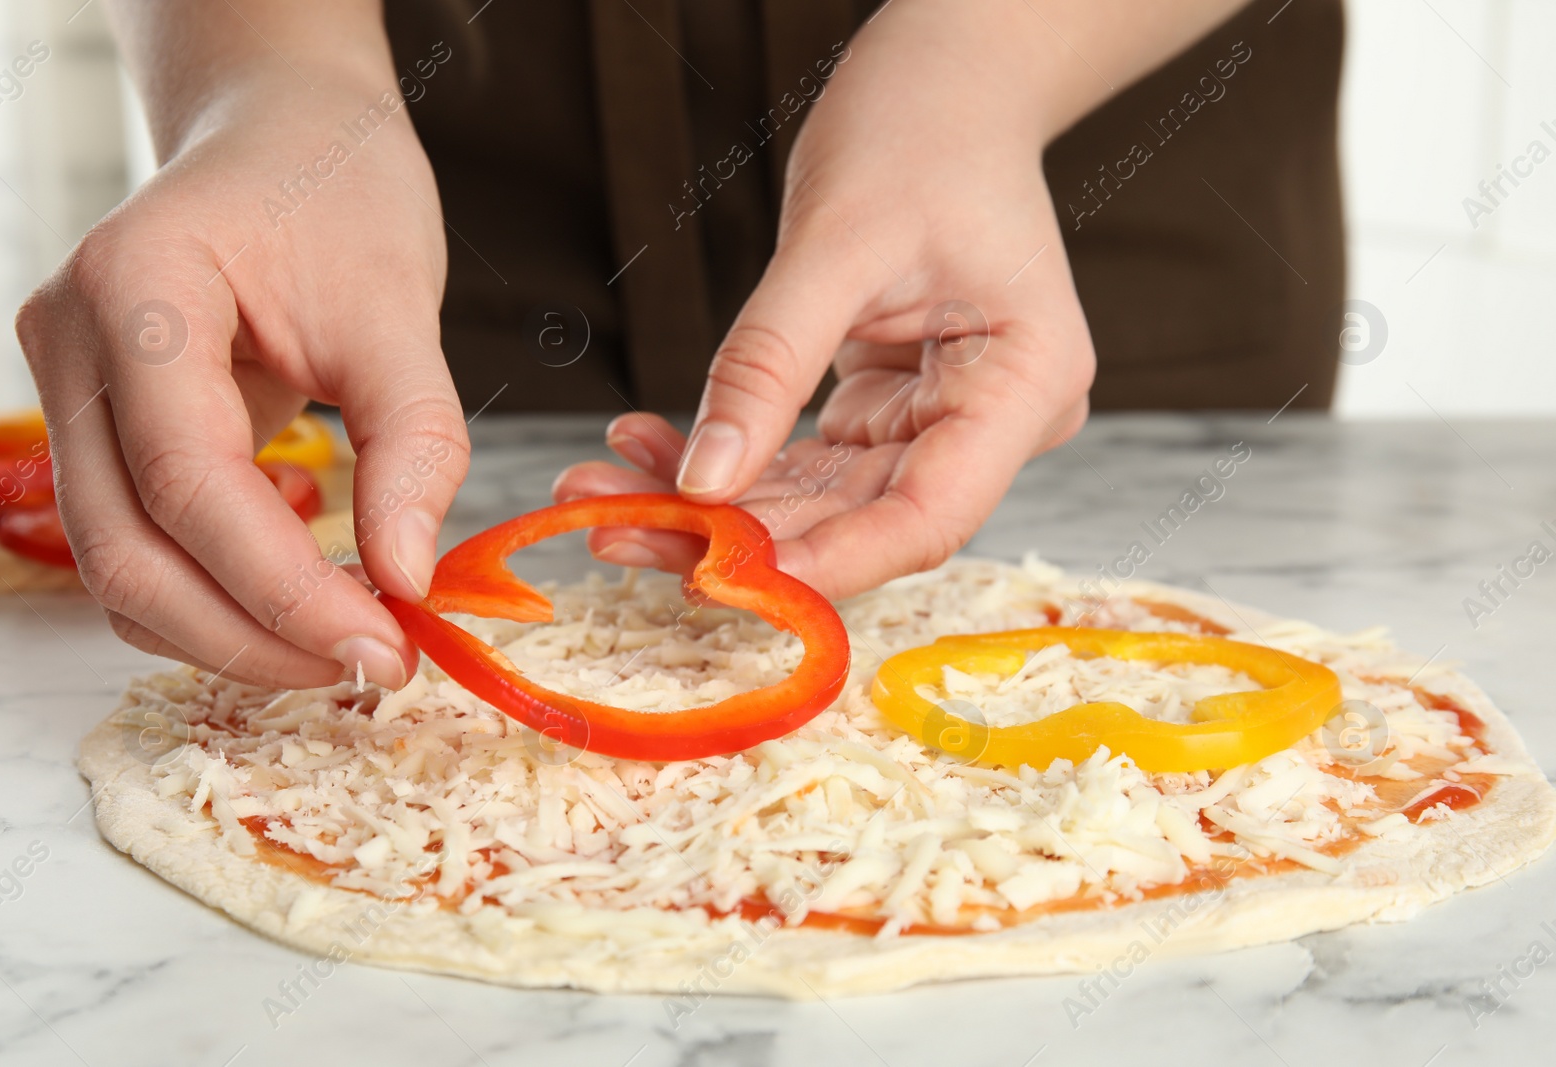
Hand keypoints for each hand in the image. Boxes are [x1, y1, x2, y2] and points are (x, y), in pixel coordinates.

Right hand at [15, 65, 467, 688]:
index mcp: (137, 290)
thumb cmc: (339, 194)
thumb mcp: (398, 306)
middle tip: (374, 666)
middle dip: (253, 635)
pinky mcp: (97, 426)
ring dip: (228, 634)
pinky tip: (299, 609)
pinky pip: (134, 545)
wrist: (284, 138)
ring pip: (115, 568)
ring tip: (347, 646)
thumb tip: (407, 579)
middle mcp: (71, 344)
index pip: (189, 481)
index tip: (386, 645)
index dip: (284, 588)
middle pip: (127, 549)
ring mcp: (67, 388)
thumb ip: (412, 442)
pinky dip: (210, 599)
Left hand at [555, 0, 1098, 598]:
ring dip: (713, 506)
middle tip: (615, 530)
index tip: (722, 575)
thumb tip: (703, 480)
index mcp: (1025, 384)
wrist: (946, 86)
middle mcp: (992, 421)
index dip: (830, 561)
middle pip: (863, 520)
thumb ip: (769, 365)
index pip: (929, 515)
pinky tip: (647, 453)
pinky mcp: (891, 410)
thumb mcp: (836, 241)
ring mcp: (942, 420)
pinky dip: (729, 460)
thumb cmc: (920, 132)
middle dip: (736, 535)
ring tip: (599, 493)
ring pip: (822, 502)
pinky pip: (805, 460)